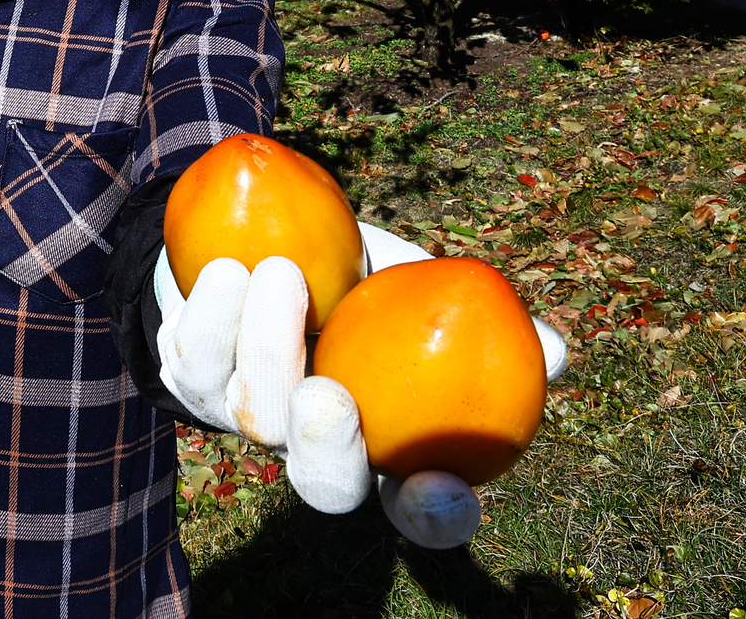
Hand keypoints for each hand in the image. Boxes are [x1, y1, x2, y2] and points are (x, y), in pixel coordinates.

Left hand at [154, 222, 568, 548]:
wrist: (254, 230)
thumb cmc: (360, 274)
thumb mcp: (422, 285)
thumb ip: (480, 316)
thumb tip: (555, 349)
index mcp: (387, 445)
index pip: (423, 511)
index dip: (434, 516)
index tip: (441, 485)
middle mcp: (316, 447)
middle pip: (324, 486)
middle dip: (326, 452)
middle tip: (329, 396)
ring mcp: (246, 419)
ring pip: (249, 414)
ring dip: (264, 346)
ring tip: (281, 272)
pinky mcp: (190, 376)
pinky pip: (190, 363)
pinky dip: (210, 314)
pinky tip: (230, 269)